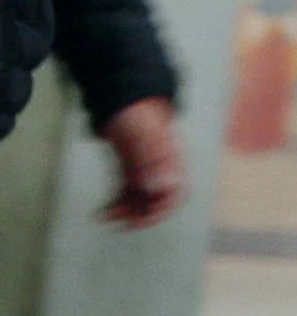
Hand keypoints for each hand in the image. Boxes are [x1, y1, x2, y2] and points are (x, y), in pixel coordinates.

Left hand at [98, 96, 184, 229]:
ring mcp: (146, 169)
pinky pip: (127, 192)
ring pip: (140, 199)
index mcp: (171, 160)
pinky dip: (116, 203)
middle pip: (157, 200)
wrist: (125, 94)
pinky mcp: (131, 168)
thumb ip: (153, 161)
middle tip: (117, 221)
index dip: (160, 210)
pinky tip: (103, 210)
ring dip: (125, 211)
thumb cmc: (136, 111)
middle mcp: (161, 168)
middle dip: (138, 214)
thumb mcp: (143, 136)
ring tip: (104, 216)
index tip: (138, 220)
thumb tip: (160, 189)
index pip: (175, 193)